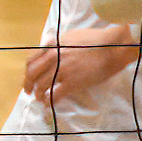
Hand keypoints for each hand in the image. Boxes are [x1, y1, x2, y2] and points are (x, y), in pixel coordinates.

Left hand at [23, 25, 137, 102]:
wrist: (113, 47)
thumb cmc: (97, 39)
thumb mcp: (73, 35)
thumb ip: (59, 43)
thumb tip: (50, 49)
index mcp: (53, 46)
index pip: (31, 60)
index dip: (28, 71)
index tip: (29, 77)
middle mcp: (54, 57)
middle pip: (32, 74)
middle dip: (28, 84)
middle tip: (29, 91)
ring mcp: (62, 70)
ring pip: (41, 86)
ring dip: (38, 94)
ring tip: (40, 99)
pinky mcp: (72, 82)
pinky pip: (55, 95)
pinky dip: (50, 102)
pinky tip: (49, 105)